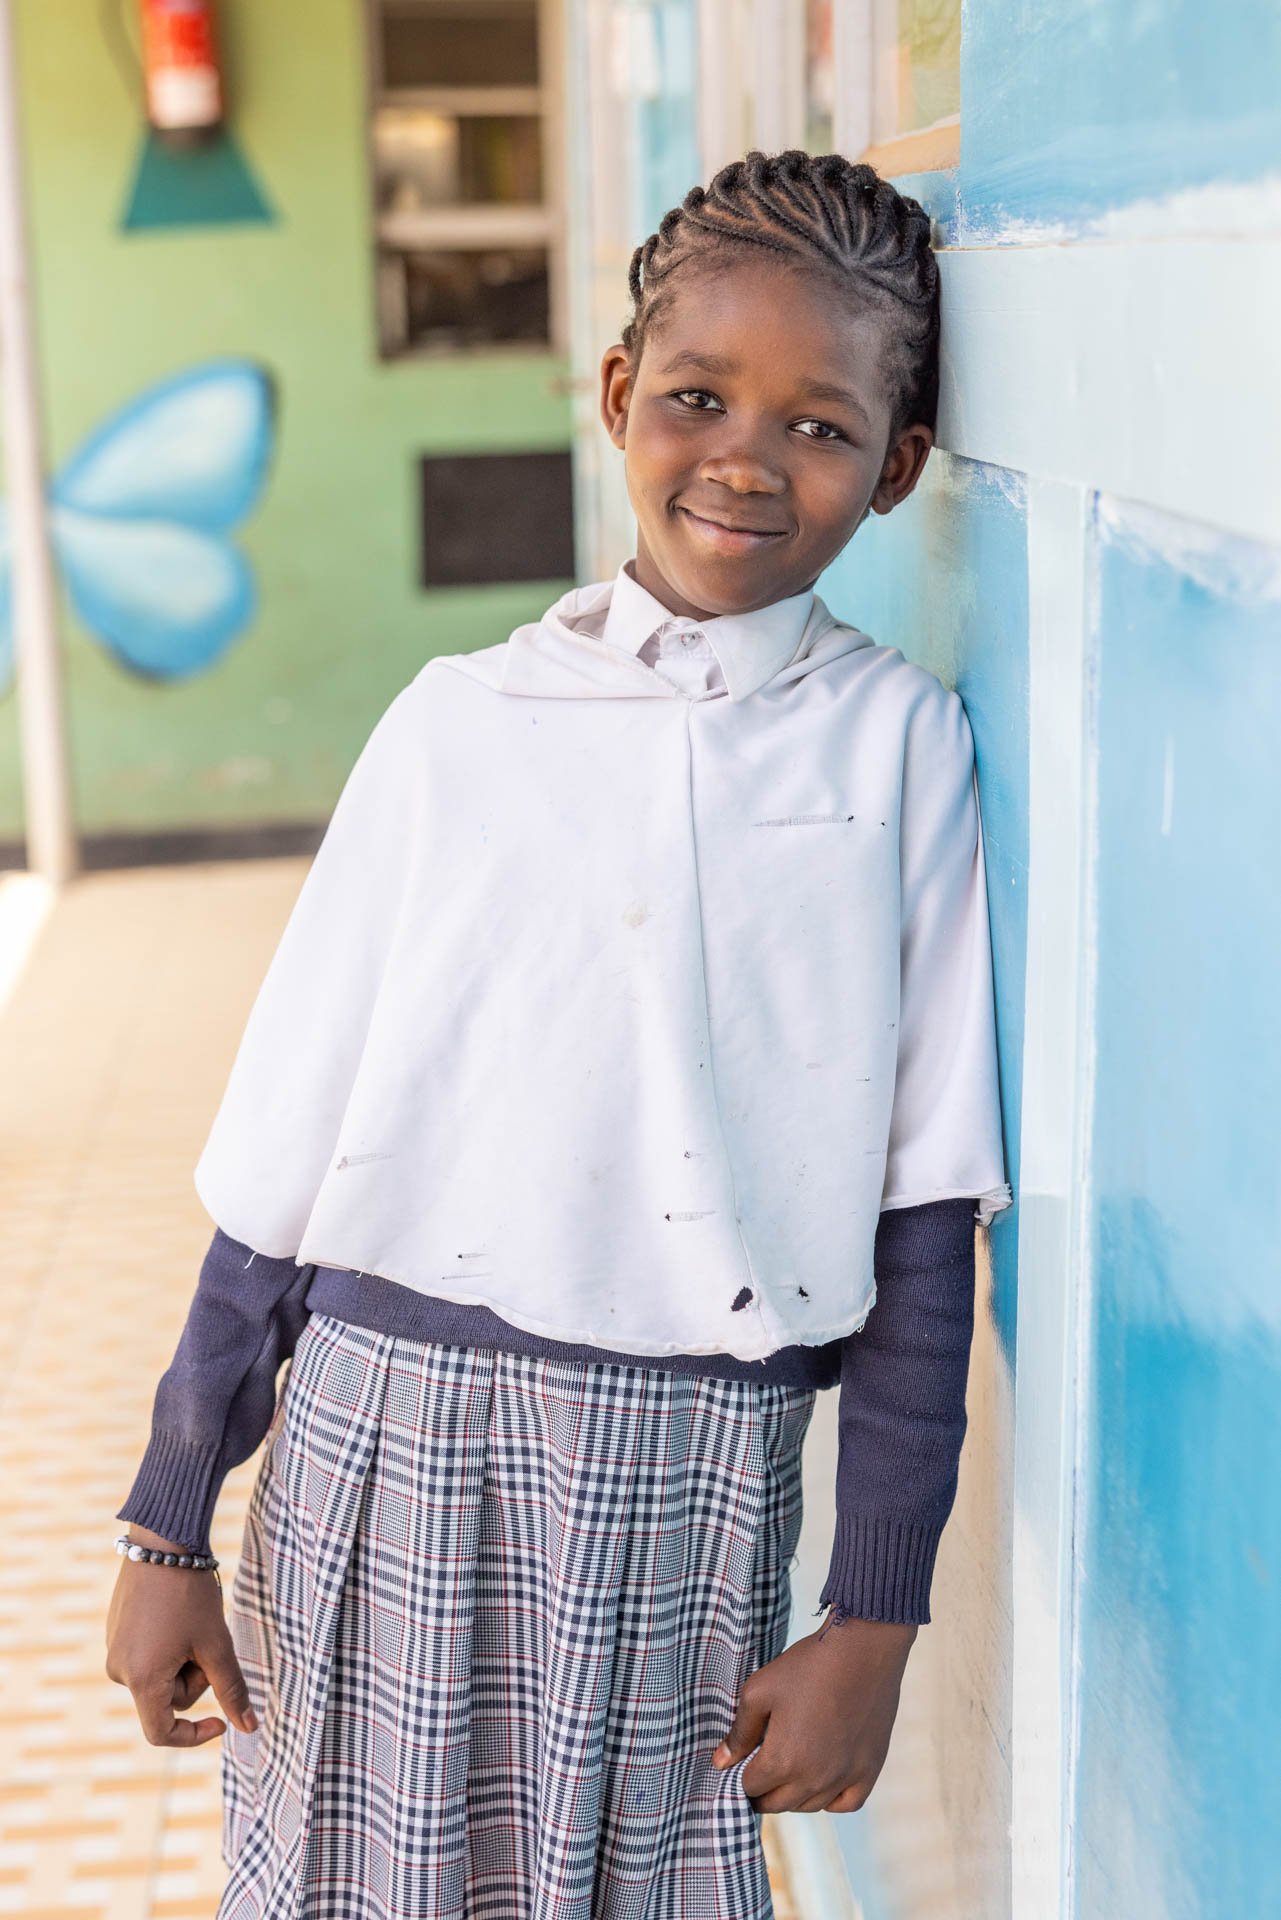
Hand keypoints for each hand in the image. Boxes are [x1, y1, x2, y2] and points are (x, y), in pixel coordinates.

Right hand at [105, 1525, 256, 1746]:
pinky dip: (169, 1645)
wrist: (163, 1542)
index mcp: (140, 1679)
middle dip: (195, 1676)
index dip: (193, 1735)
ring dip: (183, 1659)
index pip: (161, 1732)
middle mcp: (119, 1670)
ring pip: (161, 1675)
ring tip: (191, 1622)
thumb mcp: (216, 1644)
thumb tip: (248, 1728)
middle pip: (168, 1698)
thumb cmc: (190, 1595)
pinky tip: (176, 1613)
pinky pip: (148, 1655)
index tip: (221, 1721)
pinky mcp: (116, 1632)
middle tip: (207, 1639)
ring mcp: (114, 1650)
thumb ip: (232, 1689)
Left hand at [710, 1612, 916, 1812]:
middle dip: (763, 1790)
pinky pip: (846, 1803)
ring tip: (788, 1772)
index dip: (741, 1775)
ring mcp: (844, 1778)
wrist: (861, 1651)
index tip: (743, 1763)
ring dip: (794, 1795)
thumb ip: (739, 1732)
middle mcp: (813, 1779)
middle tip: (761, 1770)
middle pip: (777, 1804)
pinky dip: (831, 1798)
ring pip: (809, 1806)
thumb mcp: (759, 1691)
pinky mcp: (869, 1770)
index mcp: (782, 1761)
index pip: (750, 1788)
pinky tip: (824, 1780)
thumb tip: (721, 1764)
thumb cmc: (806, 1667)